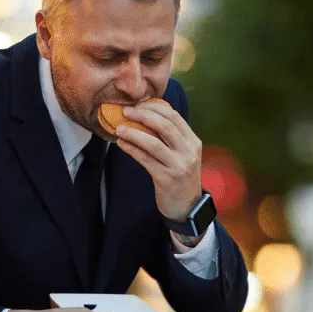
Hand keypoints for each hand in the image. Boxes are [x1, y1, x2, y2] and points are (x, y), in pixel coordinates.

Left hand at [115, 99, 202, 222]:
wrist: (187, 207)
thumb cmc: (180, 177)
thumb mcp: (183, 154)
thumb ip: (171, 137)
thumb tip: (148, 115)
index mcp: (193, 142)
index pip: (174, 116)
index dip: (154, 107)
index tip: (138, 104)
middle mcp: (188, 152)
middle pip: (165, 126)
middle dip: (143, 115)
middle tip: (126, 111)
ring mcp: (178, 166)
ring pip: (154, 143)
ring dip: (134, 133)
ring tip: (119, 128)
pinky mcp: (166, 179)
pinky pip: (145, 159)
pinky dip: (132, 149)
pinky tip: (121, 143)